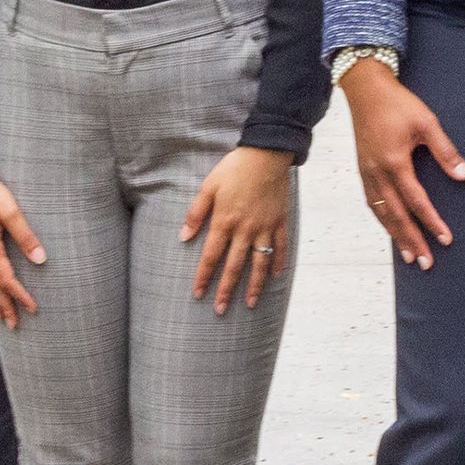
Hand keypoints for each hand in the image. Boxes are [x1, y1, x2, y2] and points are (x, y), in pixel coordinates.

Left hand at [182, 145, 294, 311]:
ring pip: (259, 263)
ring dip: (254, 285)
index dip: (204, 277)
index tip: (198, 294)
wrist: (266, 154)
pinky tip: (275, 276)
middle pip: (234, 266)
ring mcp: (265, 228)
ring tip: (249, 303)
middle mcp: (245, 230)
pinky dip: (278, 262)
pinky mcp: (280, 222)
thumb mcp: (208, 186)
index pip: (211, 256)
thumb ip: (196, 213)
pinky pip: (280, 247)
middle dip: (226, 290)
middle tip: (220, 310)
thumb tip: (183, 237)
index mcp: (225, 221)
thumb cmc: (235, 168)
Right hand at [343, 61, 464, 269]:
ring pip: (381, 213)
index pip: (416, 201)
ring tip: (408, 255)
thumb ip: (445, 151)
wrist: (365, 90)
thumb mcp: (426, 122)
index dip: (432, 222)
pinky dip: (382, 220)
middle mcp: (377, 173)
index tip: (445, 239)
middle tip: (425, 262)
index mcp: (394, 162)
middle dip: (411, 240)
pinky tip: (390, 228)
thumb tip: (463, 175)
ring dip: (395, 235)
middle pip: (396, 215)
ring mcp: (367, 173)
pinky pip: (371, 202)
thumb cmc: (397, 104)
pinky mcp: (362, 170)